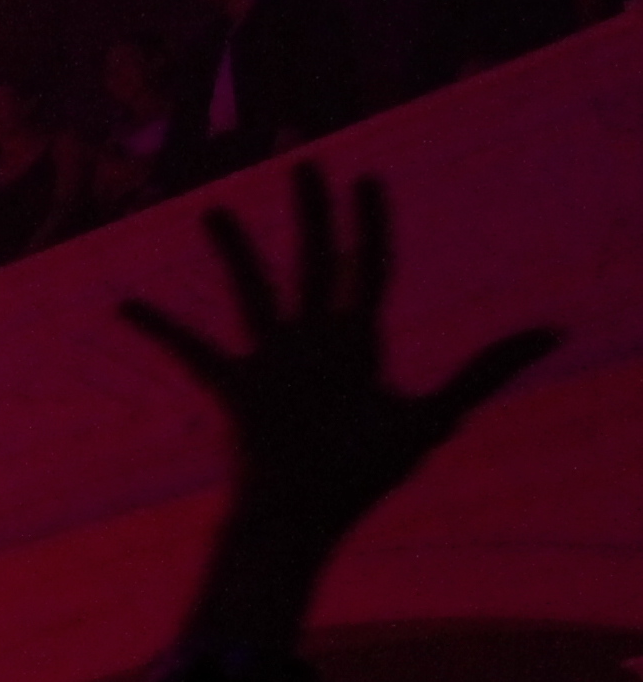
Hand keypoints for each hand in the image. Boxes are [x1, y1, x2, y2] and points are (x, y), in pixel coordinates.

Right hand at [123, 167, 556, 578]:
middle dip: (313, 211)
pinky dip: (160, 328)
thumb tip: (555, 330)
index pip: (370, 269)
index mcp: (358, 345)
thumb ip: (484, 369)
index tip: (367, 178)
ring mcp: (271, 364)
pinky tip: (126, 305)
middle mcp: (314, 344)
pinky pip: (192, 350)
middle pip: (316, 262)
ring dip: (236, 251)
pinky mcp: (234, 389)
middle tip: (302, 158)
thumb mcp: (429, 417)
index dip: (372, 224)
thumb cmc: (361, 478)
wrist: (304, 523)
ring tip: (215, 211)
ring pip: (254, 291)